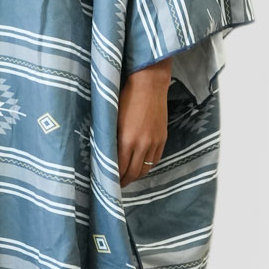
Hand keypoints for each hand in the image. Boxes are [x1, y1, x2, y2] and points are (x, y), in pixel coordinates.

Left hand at [116, 58, 171, 187]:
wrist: (149, 84)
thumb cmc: (126, 97)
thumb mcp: (113, 118)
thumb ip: (111, 137)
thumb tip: (105, 152)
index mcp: (126, 140)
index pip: (120, 168)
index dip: (114, 177)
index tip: (108, 181)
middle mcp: (142, 144)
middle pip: (133, 172)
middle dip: (125, 180)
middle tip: (117, 184)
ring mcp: (154, 142)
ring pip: (145, 168)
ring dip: (136, 175)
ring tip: (128, 177)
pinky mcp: (162, 138)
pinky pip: (155, 160)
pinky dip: (147, 166)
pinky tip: (141, 166)